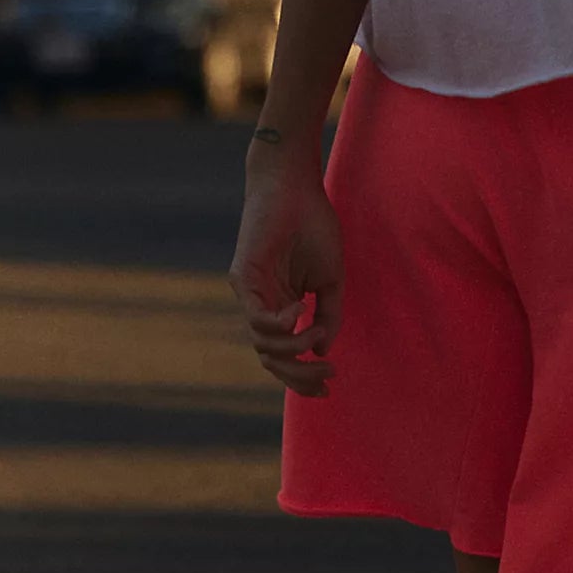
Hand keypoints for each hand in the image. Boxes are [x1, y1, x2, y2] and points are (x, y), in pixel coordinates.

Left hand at [228, 159, 343, 397]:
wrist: (296, 186)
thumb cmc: (314, 225)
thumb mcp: (330, 279)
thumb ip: (327, 315)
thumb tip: (321, 351)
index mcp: (282, 306)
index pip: (286, 355)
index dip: (305, 377)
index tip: (330, 385)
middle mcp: (263, 305)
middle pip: (272, 359)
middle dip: (299, 376)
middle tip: (326, 376)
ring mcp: (251, 294)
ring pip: (263, 345)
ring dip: (294, 347)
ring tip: (316, 330)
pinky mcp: (242, 279)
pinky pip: (257, 319)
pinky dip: (280, 324)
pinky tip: (300, 310)